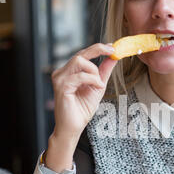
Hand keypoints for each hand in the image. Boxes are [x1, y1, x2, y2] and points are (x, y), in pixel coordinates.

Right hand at [47, 44, 116, 170]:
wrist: (74, 127)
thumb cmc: (82, 109)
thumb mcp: (98, 87)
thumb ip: (103, 72)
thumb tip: (113, 57)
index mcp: (70, 72)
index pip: (82, 54)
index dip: (97, 48)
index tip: (112, 47)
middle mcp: (62, 72)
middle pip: (80, 53)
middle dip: (98, 50)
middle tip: (112, 51)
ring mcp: (59, 78)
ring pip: (79, 61)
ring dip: (94, 71)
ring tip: (99, 84)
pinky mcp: (61, 86)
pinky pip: (79, 76)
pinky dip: (92, 80)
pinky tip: (97, 87)